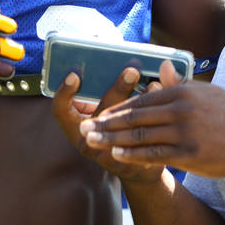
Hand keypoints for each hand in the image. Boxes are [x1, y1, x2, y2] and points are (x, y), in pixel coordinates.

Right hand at [53, 62, 177, 182]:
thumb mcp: (105, 108)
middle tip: (131, 71)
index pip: (61, 111)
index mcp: (75, 125)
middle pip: (100, 114)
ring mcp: (107, 153)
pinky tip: (162, 99)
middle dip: (117, 90)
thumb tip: (120, 57)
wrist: (138, 167)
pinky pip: (141, 136)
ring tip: (154, 82)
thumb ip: (109, 89)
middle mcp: (87, 140)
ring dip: (140, 101)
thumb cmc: (117, 129)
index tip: (74, 75)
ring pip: (123, 125)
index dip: (64, 94)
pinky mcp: (128, 159)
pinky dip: (153, 115)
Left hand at [79, 62, 224, 178]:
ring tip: (93, 143)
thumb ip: (179, 82)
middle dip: (107, 124)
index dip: (117, 109)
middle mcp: (180, 110)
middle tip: (85, 129)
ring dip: (113, 140)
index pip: (142, 101)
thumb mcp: (205, 92)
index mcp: (181, 93)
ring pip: (141, 137)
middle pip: (135, 118)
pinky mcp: (189, 153)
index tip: (99, 115)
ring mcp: (184, 132)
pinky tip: (118, 155)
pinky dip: (134, 155)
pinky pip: (155, 154)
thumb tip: (160, 65)